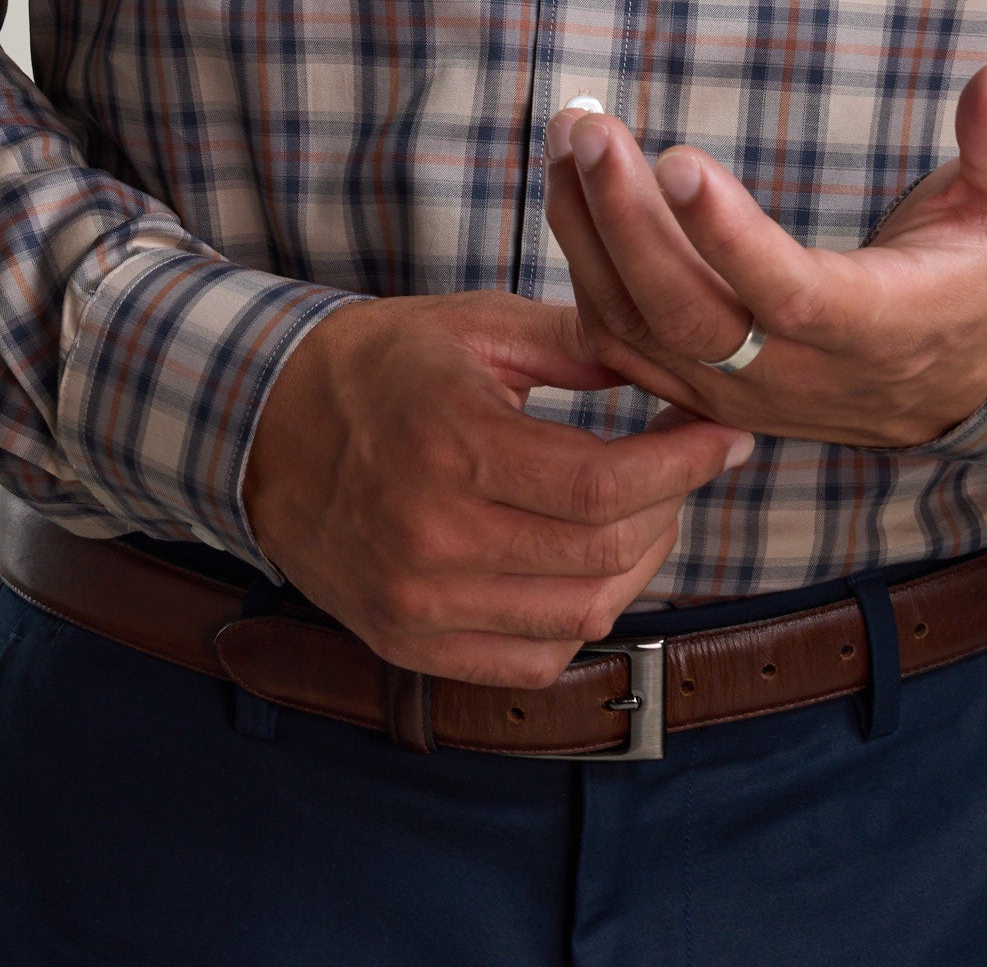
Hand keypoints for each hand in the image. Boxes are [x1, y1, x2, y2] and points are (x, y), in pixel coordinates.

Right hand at [241, 291, 751, 685]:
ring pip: (576, 618)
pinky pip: (528, 662)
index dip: (683, 465)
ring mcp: (416, 604)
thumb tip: (671, 356)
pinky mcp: (406, 644)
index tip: (726, 435)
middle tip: (687, 462)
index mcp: (453, 444)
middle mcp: (433, 537)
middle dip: (672, 507)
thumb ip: (577, 341)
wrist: (261, 426)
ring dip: (637, 567)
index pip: (604, 484)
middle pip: (602, 556)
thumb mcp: (475, 324)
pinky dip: (578, 622)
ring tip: (646, 510)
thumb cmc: (378, 363)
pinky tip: (588, 566)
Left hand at [543, 61, 986, 449]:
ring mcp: (745, 394)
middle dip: (628, 221)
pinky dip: (584, 275)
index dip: (730, 236)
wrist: (966, 375)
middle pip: (691, 318)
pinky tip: (568, 192)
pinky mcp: (707, 390)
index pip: (792, 295)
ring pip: (643, 333)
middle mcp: (802, 377)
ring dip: (590, 235)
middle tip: (591, 129)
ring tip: (570, 137)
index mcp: (882, 329)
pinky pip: (624, 349)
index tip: (678, 157)